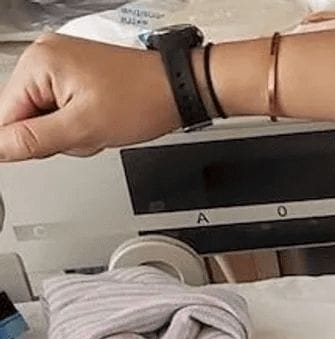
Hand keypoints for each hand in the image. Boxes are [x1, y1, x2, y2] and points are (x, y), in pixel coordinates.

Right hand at [0, 34, 178, 160]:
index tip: (53, 147)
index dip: (28, 141)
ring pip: (47, 119)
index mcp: (38, 63)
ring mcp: (63, 65)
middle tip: (88, 131)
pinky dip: (81, 123)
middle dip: (57, 136)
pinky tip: (102, 119)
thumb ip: (33, 140)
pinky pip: (64, 111)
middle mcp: (46, 58)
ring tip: (100, 123)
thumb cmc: (144, 99)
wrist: (180, 90)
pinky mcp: (79, 76)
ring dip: (73, 133)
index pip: (5, 117)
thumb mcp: (83, 128)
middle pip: (26, 118)